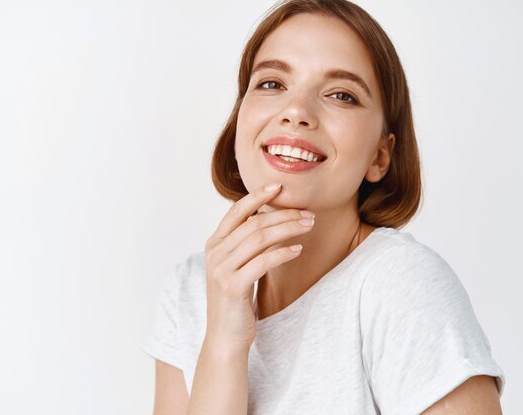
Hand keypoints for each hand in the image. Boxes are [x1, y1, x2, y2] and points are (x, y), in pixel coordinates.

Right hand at [203, 182, 314, 351]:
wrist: (225, 336)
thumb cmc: (236, 300)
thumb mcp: (237, 266)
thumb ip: (246, 244)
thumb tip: (272, 220)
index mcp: (214, 244)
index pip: (236, 211)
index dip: (257, 195)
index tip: (279, 186)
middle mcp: (214, 253)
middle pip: (253, 223)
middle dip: (283, 214)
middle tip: (308, 213)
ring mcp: (221, 269)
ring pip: (259, 238)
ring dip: (288, 229)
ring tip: (308, 226)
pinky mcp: (233, 286)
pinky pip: (263, 262)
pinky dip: (283, 253)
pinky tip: (298, 250)